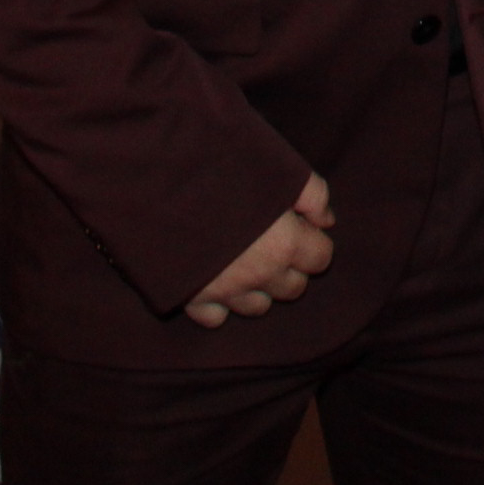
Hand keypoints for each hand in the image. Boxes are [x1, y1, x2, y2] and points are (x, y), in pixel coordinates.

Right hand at [184, 172, 334, 326]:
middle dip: (290, 267)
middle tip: (273, 240)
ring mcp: (225, 292)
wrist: (157, 182)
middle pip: (293, 288)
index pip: (321, 259)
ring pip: (258, 307)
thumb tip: (326, 221)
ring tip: (245, 259)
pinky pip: (216, 318)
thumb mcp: (278, 167)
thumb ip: (312, 194)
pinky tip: (215, 279)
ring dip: (258, 287)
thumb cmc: (221, 167)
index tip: (299, 226)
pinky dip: (221, 304)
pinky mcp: (191, 299)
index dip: (313, 241)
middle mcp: (259, 275)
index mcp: (285, 243)